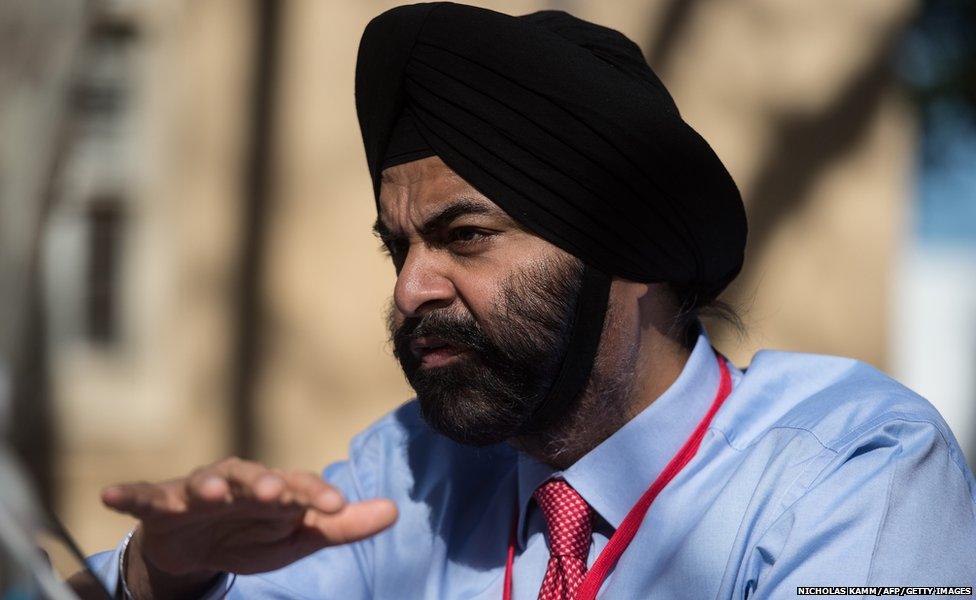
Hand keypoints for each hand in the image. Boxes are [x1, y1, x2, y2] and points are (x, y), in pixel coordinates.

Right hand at [101, 457, 396, 594]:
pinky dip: (128, 494)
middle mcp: (237, 483)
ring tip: (204, 493)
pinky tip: (110, 496)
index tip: (336, 504)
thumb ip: (341, 526)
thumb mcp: (299, 537)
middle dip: (261, 482)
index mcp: (273, 491)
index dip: (316, 494)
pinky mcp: (158, 504)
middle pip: (250, 476)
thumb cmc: (256, 533)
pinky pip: (142, 496)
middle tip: (274, 491)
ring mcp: (195, 491)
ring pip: (200, 482)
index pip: (298, 487)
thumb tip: (394, 510)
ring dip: (202, 486)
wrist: (199, 543)